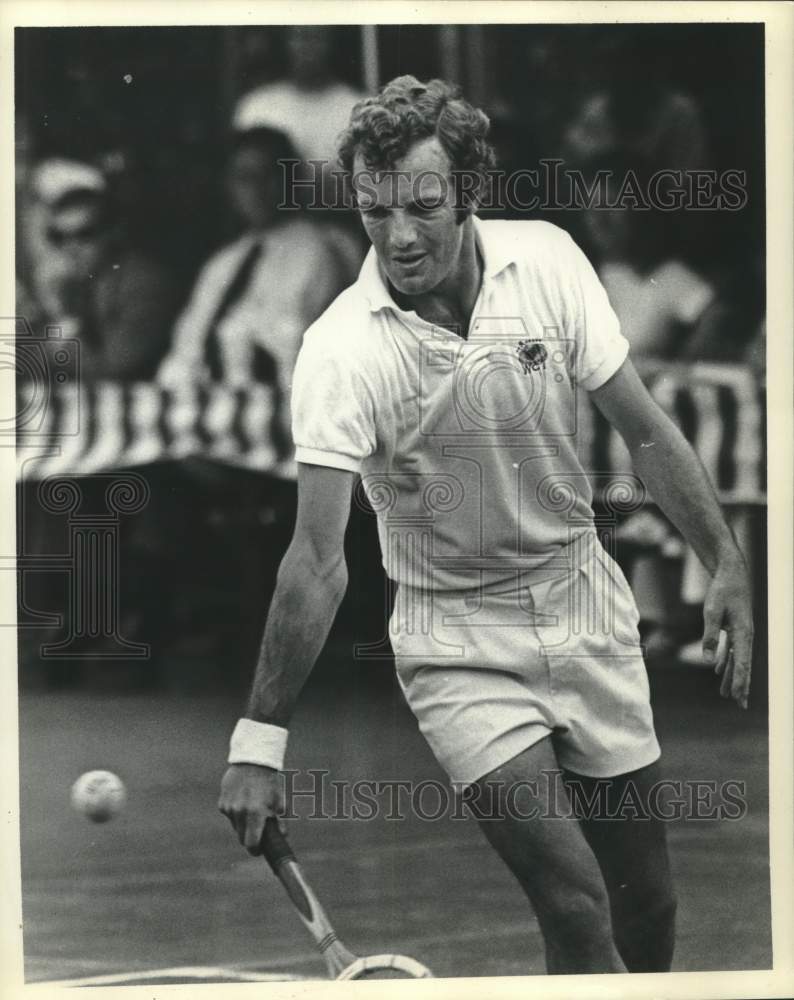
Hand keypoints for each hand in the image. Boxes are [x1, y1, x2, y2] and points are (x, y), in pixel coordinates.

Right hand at [218, 764, 284, 854]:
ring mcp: (229, 808)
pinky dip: (236, 813)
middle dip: (250, 837)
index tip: (259, 850)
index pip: (251, 844)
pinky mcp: (222, 803)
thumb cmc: (270, 781)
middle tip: (258, 830)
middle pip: (241, 837)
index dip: (256, 850)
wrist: (253, 760)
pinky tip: (244, 800)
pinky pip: (229, 815)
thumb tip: (282, 837)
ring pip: (235, 826)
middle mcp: (239, 812)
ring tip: (252, 808)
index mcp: (255, 813)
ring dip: (243, 824)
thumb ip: (280, 821)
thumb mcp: (279, 800)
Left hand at [702, 552, 753, 708]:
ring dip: (731, 675)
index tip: (739, 698)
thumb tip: (708, 661)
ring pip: (737, 659)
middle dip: (740, 685)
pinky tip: (718, 669)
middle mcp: (746, 635)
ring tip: (727, 693)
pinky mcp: (735, 626)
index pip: (742, 663)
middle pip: (743, 665)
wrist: (730, 571)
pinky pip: (732, 649)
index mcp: (743, 633)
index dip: (740, 682)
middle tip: (740, 704)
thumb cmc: (722, 589)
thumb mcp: (712, 612)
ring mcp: (741, 631)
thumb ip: (710, 636)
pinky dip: (726, 660)